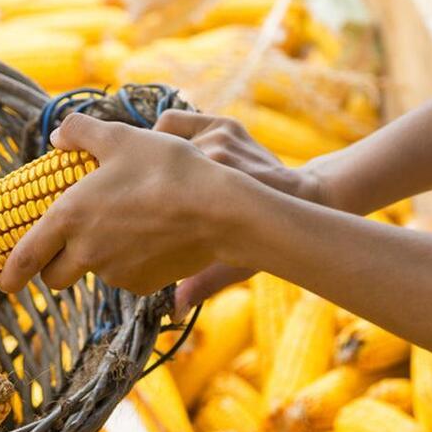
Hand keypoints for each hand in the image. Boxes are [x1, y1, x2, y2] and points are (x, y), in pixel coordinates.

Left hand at [0, 113, 261, 297]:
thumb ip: (82, 132)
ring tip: (130, 222)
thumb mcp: (120, 137)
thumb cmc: (166, 169)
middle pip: (55, 277)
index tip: (4, 285)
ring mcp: (114, 273)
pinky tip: (153, 237)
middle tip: (68, 245)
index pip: (27, 256)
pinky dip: (130, 263)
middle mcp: (85, 252)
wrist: (218, 210)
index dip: (12, 273)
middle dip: (55, 267)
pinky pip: (126, 276)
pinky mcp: (142, 286)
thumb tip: (58, 135)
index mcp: (69, 217)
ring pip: (95, 272)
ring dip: (99, 257)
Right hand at [151, 110, 324, 317]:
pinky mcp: (224, 123)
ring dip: (154, 157)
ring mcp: (222, 136)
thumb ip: (202, 283)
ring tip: (151, 176)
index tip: (132, 212)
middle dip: (141, 176)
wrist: (300, 198)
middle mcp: (218, 155)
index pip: (163, 184)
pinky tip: (166, 155)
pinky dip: (167, 136)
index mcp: (217, 191)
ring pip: (163, 138)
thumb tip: (174, 308)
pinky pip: (176, 123)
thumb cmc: (262, 238)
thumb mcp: (234, 265)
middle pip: (157, 159)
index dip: (141, 195)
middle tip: (133, 194)